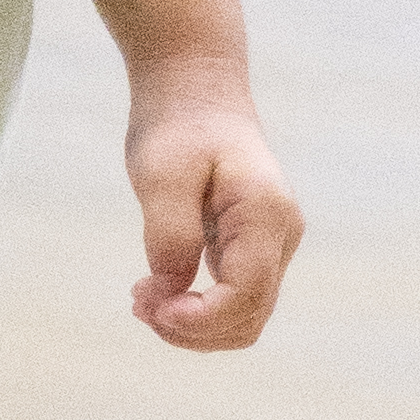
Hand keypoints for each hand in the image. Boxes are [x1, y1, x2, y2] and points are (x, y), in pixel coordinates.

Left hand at [126, 77, 299, 350]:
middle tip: (139, 304)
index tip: (150, 308)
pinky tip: (157, 292)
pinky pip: (234, 298)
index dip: (200, 319)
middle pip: (249, 317)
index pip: (246, 296)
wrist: (196, 90)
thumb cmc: (177, 125)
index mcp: (266, 214)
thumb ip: (170, 236)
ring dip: (194, 325)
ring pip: (244, 316)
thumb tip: (172, 294)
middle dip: (193, 328)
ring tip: (143, 300)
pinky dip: (198, 308)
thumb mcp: (161, 174)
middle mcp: (281, 235)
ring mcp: (272, 244)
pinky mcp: (253, 248)